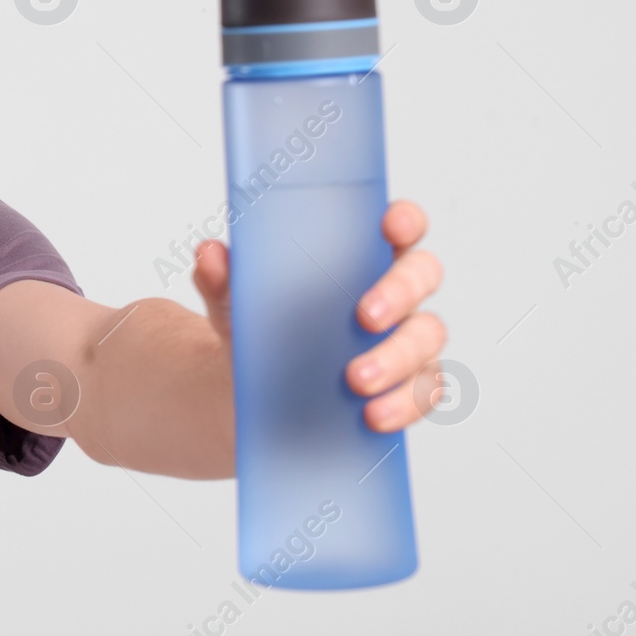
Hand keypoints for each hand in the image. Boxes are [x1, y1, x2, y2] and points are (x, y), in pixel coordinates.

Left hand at [190, 199, 446, 431]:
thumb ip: (222, 277)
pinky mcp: (409, 383)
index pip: (399, 224)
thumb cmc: (260, 326)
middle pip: (422, 276)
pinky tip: (374, 415)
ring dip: (397, 358)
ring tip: (357, 381)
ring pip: (428, 337)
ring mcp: (408, 337)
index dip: (405, 220)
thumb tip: (208, 253)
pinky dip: (405, 402)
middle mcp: (395, 291)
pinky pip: (426, 389)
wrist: (254, 392)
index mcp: (361, 254)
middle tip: (364, 318)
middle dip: (399, 293)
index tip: (391, 227)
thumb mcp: (234, 302)